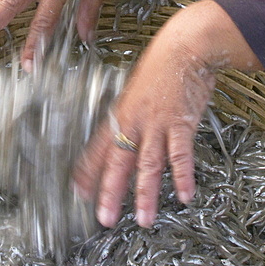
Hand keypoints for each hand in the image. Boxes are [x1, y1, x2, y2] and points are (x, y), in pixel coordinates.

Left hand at [74, 0, 261, 226]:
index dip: (87, 172)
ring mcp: (157, 124)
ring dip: (145, 194)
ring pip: (148, 165)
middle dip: (110, 193)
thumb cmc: (163, 64)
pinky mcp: (181, 123)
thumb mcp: (137, 88)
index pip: (98, 149)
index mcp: (121, 114)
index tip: (79, 193)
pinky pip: (180, 155)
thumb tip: (127, 130)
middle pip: (118, 163)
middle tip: (104, 219)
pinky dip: (182, 176)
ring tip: (143, 219)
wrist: (185, 46)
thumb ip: (132, 112)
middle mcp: (135, 122)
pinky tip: (184, 195)